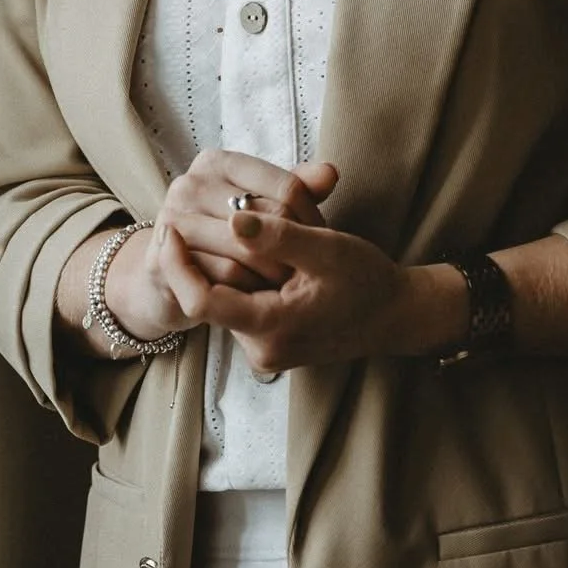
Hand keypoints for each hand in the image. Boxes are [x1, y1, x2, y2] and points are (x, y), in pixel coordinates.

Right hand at [155, 148, 337, 288]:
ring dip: (274, 272)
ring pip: (246, 248)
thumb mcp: (262, 206)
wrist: (168, 276)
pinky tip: (262, 297)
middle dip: (293, 247)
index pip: (286, 186)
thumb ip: (298, 187)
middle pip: (266, 217)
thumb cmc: (225, 236)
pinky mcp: (163, 257)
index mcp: (217, 163)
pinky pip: (224, 276)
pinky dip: (249, 290)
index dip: (312, 219)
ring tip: (291, 285)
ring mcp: (173, 219)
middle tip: (310, 269)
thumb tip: (331, 173)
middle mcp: (190, 184)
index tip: (322, 242)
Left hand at [157, 207, 432, 372]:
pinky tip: (271, 254)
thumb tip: (231, 218)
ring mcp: (266, 351)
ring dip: (233, 264)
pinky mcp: (271, 343)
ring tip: (260, 234)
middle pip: (211, 297)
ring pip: (228, 299)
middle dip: (211, 254)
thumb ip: (278, 236)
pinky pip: (244, 306)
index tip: (170, 228)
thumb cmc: (368, 281)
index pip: (200, 301)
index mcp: (271, 328)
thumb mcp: (328, 249)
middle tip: (224, 216)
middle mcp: (261, 349)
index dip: (177, 264)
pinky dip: (249, 277)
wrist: (397, 317)